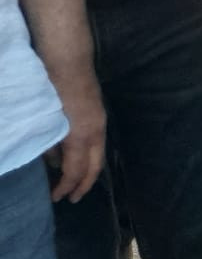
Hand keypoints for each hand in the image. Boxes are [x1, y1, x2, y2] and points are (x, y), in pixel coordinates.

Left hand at [44, 69, 105, 201]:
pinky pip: (97, 142)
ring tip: (74, 181)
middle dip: (84, 185)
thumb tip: (52, 161)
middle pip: (95, 167)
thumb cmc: (51, 89)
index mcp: (80, 136)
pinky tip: (77, 156)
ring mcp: (100, 121)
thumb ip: (49, 144)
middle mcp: (95, 132)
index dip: (66, 186)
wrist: (68, 59)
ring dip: (87, 170)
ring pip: (98, 154)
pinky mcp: (99, 113)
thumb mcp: (44, 121)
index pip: (76, 171)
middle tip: (72, 199)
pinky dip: (89, 155)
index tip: (55, 198)